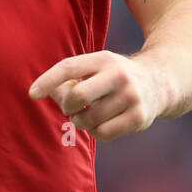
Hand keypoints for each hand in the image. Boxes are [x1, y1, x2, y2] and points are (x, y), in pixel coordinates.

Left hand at [28, 50, 165, 141]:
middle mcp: (118, 75)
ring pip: (89, 119)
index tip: (32, 94)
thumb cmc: (114, 78)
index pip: (69, 67)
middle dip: (67, 106)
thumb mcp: (96, 69)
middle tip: (70, 109)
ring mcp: (131, 97)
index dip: (47, 81)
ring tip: (87, 115)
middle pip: (78, 96)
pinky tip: (101, 123)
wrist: (160, 82)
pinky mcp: (138, 117)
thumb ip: (70, 80)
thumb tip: (46, 94)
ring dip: (80, 121)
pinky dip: (95, 131)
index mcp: (103, 59)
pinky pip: (103, 133)